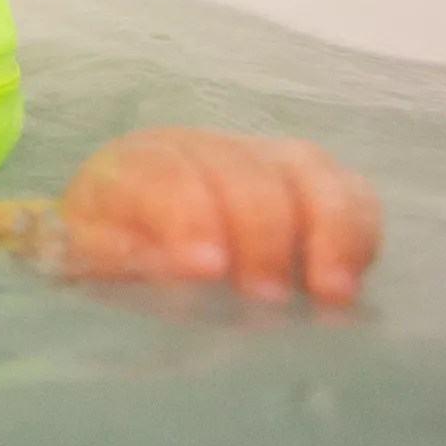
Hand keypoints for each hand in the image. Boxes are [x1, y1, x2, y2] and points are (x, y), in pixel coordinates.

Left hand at [60, 128, 380, 304]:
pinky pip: (350, 192)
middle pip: (246, 174)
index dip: (190, 218)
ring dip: (325, 233)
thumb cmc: (110, 253)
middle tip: (264, 298)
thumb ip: (117, 258)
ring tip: (328, 293)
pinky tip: (347, 285)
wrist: (131, 236)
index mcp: (137, 162)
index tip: (207, 270)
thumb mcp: (88, 258)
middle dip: (262, 236)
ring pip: (307, 173)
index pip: (168, 175)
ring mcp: (262, 158)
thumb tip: (175, 268)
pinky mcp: (308, 182)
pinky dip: (357, 234)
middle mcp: (204, 147)